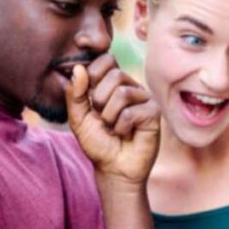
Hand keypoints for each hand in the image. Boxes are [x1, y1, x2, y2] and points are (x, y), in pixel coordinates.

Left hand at [65, 55, 159, 184]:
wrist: (113, 168)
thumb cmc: (98, 143)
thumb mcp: (78, 118)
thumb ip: (75, 93)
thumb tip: (78, 68)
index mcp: (112, 83)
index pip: (106, 60)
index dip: (94, 75)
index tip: (90, 99)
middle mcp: (130, 87)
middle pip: (115, 74)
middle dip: (100, 100)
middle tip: (103, 119)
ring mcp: (144, 99)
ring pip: (122, 93)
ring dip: (110, 117)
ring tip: (113, 128)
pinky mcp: (153, 113)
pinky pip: (131, 112)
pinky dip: (122, 128)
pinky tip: (126, 135)